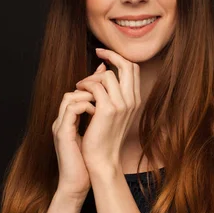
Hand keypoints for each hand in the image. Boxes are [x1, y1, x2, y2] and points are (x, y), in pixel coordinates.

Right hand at [51, 63, 105, 199]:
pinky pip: (72, 109)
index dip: (92, 86)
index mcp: (68, 121)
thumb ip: (97, 122)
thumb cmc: (87, 163)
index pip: (76, 94)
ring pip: (70, 97)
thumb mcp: (94, 137)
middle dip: (90, 87)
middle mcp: (61, 121)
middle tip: (107, 89)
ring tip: (102, 103)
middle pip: (72, 92)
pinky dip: (86, 107)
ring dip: (89, 96)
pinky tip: (97, 112)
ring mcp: (60, 126)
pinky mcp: (63, 134)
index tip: (107, 83)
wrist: (76, 184)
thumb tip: (109, 109)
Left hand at [75, 48, 141, 173]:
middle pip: (127, 65)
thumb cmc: (103, 137)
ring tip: (81, 86)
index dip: (119, 58)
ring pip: (108, 75)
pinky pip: (96, 86)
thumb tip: (102, 69)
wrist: (102, 159)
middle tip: (97, 52)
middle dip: (111, 55)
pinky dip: (85, 86)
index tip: (104, 55)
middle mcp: (132, 101)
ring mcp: (122, 105)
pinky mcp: (109, 110)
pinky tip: (78, 93)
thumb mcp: (110, 111)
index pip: (133, 68)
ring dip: (91, 77)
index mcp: (134, 100)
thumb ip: (109, 91)